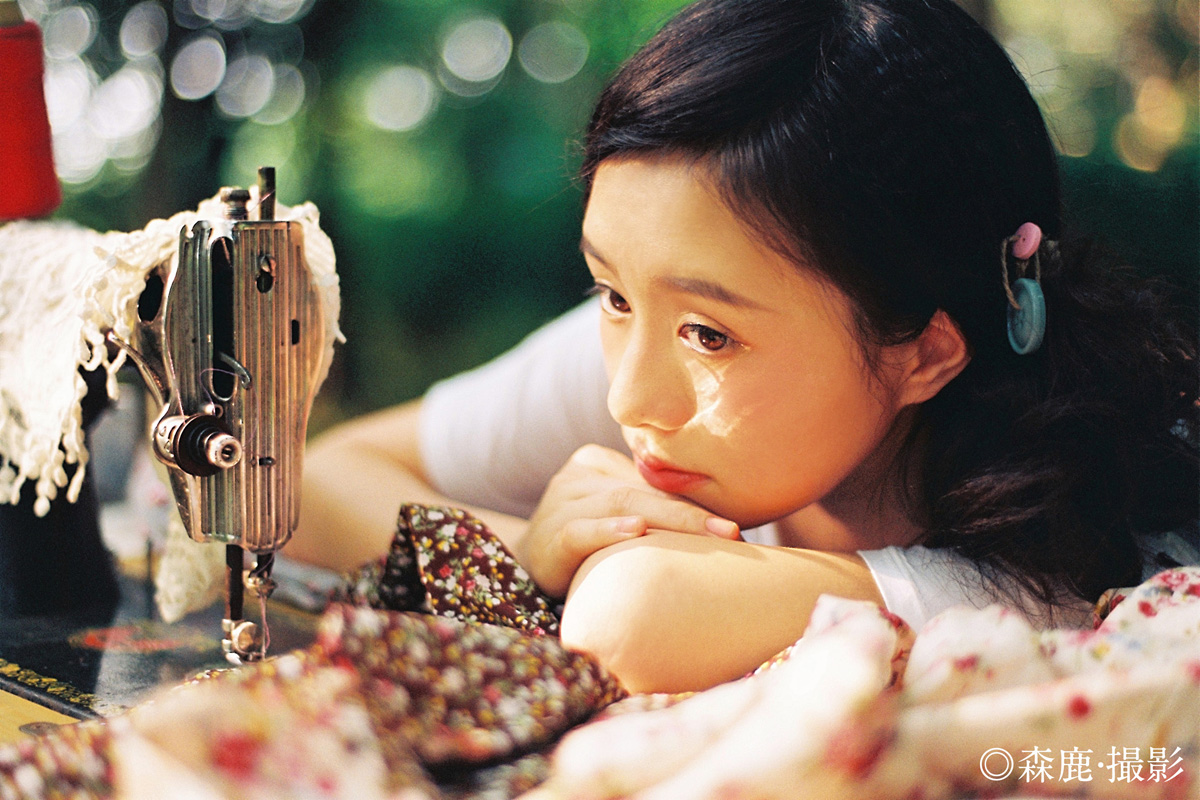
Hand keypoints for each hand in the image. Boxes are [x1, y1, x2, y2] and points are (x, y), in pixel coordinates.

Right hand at [515, 444, 739, 597]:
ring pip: (620, 506)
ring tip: (708, 536)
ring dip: (668, 523)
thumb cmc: (583, 544)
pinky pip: (579, 531)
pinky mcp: (547, 538)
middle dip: (692, 514)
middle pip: (642, 492)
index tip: (736, 526)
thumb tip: (721, 524)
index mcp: (596, 464)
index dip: (695, 505)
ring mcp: (559, 504)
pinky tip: (635, 531)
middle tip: (734, 533)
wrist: (523, 566)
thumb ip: (651, 509)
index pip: (652, 484)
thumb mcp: (615, 517)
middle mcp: (577, 477)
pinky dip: (609, 531)